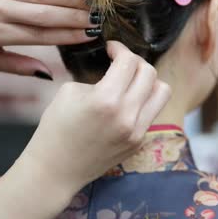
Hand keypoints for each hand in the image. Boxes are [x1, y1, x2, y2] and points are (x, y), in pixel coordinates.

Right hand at [22, 41, 171, 186]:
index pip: (128, 61)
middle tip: (121, 63)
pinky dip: (143, 102)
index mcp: (106, 99)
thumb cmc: (55, 129)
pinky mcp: (139, 142)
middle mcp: (127, 115)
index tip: (112, 48)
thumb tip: (116, 69)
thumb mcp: (69, 92)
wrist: (55, 170)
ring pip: (162, 92)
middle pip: (150, 72)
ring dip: (148, 81)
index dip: (120, 49)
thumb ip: (98, 77)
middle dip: (135, 62)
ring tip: (131, 82)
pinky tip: (126, 103)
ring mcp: (137, 131)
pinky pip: (152, 112)